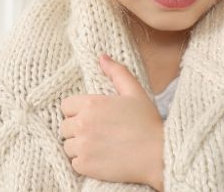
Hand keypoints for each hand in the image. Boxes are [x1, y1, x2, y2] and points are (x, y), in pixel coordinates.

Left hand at [59, 54, 164, 190]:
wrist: (158, 155)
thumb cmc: (148, 123)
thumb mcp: (135, 92)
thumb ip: (117, 72)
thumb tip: (102, 57)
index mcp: (91, 104)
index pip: (65, 106)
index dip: (77, 112)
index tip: (91, 118)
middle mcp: (83, 124)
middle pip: (64, 127)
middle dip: (77, 130)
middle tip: (96, 134)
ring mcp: (83, 146)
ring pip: (68, 146)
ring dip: (79, 147)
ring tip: (98, 147)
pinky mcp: (85, 165)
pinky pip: (74, 163)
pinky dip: (83, 163)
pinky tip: (99, 159)